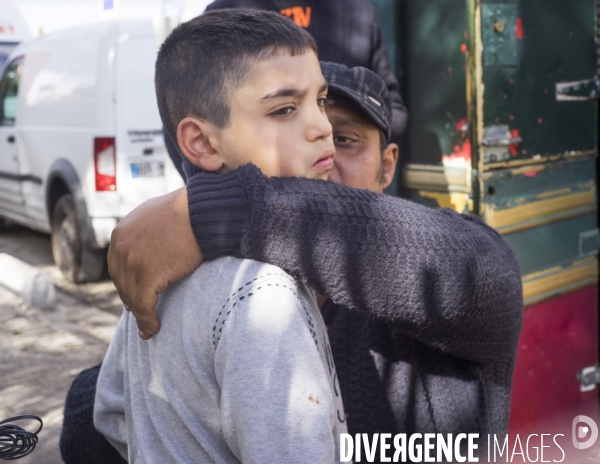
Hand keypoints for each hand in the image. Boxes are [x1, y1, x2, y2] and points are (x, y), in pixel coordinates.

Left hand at [108, 187, 203, 339]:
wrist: (201, 210)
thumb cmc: (187, 210)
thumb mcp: (155, 214)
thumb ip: (145, 228)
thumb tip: (149, 239)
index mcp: (120, 233)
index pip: (117, 266)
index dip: (126, 283)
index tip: (133, 296)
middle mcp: (121, 247)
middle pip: (122, 283)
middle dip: (131, 299)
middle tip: (140, 312)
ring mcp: (132, 262)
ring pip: (132, 297)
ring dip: (140, 315)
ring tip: (148, 326)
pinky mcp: (148, 276)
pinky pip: (143, 306)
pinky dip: (147, 320)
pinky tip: (154, 328)